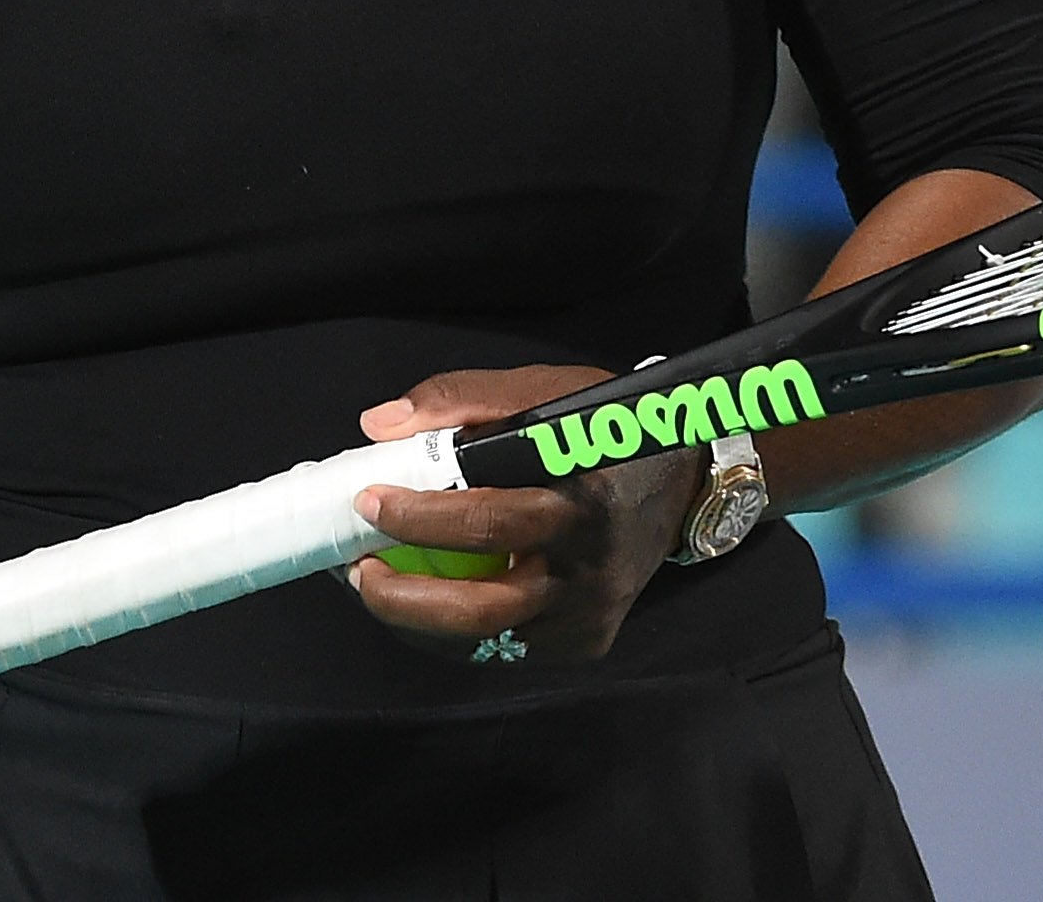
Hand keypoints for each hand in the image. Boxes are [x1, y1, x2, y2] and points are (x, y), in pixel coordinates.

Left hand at [346, 366, 702, 664]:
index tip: (368, 501)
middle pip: (486, 609)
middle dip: (406, 599)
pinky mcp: (588, 639)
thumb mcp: (542, 393)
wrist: (684, 479)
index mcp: (581, 500)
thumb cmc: (601, 430)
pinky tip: (424, 604)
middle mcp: (590, 568)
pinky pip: (508, 649)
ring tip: (377, 588)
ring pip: (490, 641)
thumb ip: (462, 400)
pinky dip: (456, 633)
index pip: (491, 521)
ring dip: (420, 621)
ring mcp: (591, 613)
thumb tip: (379, 426)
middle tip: (358, 570)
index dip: (421, 518)